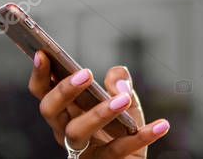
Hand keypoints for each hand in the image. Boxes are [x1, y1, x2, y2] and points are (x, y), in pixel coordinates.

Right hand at [28, 50, 169, 156]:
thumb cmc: (121, 128)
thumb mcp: (123, 99)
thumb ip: (120, 82)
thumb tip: (118, 80)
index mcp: (66, 112)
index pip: (43, 93)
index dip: (40, 74)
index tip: (44, 53)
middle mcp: (66, 131)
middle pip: (51, 111)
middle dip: (64, 90)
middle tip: (85, 73)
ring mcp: (82, 150)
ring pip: (78, 131)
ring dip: (100, 112)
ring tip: (125, 98)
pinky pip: (120, 150)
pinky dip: (142, 136)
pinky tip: (162, 125)